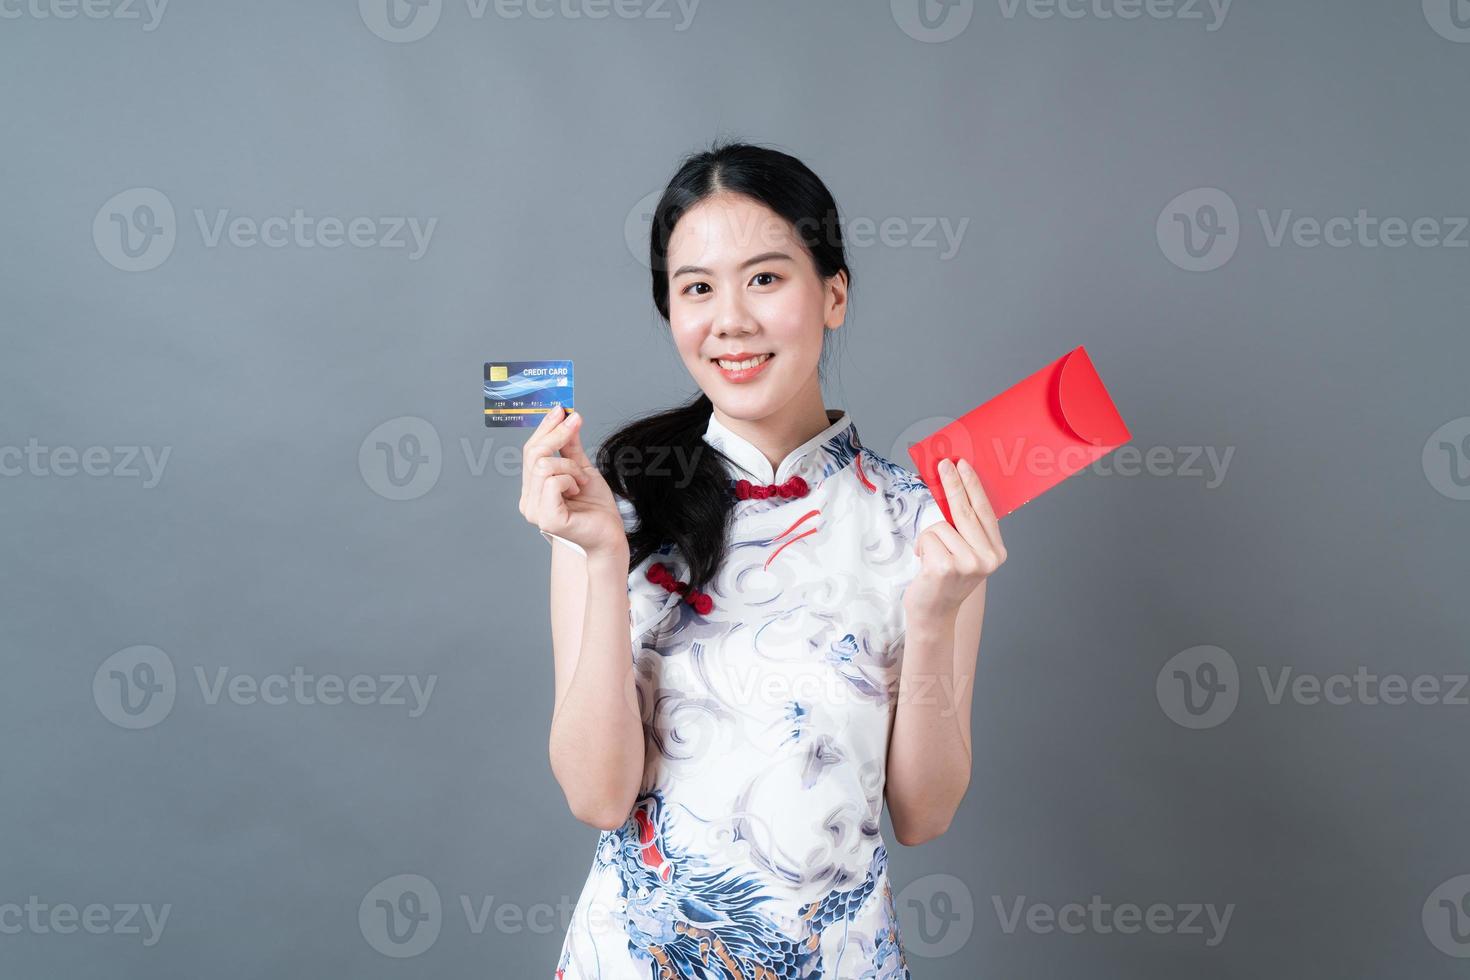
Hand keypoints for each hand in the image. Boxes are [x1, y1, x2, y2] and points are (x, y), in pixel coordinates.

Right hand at [518, 406, 625, 558]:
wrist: (611, 534)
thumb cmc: (596, 507)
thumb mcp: (582, 468)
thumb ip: (569, 446)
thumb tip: (565, 416)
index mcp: (532, 489)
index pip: (530, 451)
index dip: (545, 428)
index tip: (561, 409)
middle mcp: (528, 500)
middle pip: (533, 454)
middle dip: (558, 436)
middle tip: (577, 424)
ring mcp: (534, 511)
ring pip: (544, 466)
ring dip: (570, 467)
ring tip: (582, 480)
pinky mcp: (547, 518)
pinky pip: (552, 482)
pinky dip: (570, 479)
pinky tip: (578, 490)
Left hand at [904, 457, 1007, 622]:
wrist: (934, 615)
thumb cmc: (946, 580)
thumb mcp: (965, 553)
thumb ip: (966, 528)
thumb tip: (954, 486)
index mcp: (996, 552)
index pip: (984, 511)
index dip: (973, 485)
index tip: (962, 465)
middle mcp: (987, 558)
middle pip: (965, 510)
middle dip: (953, 483)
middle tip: (943, 465)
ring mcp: (968, 564)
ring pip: (941, 525)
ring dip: (930, 537)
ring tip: (932, 556)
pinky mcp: (945, 567)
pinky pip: (928, 537)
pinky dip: (922, 546)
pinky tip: (926, 563)